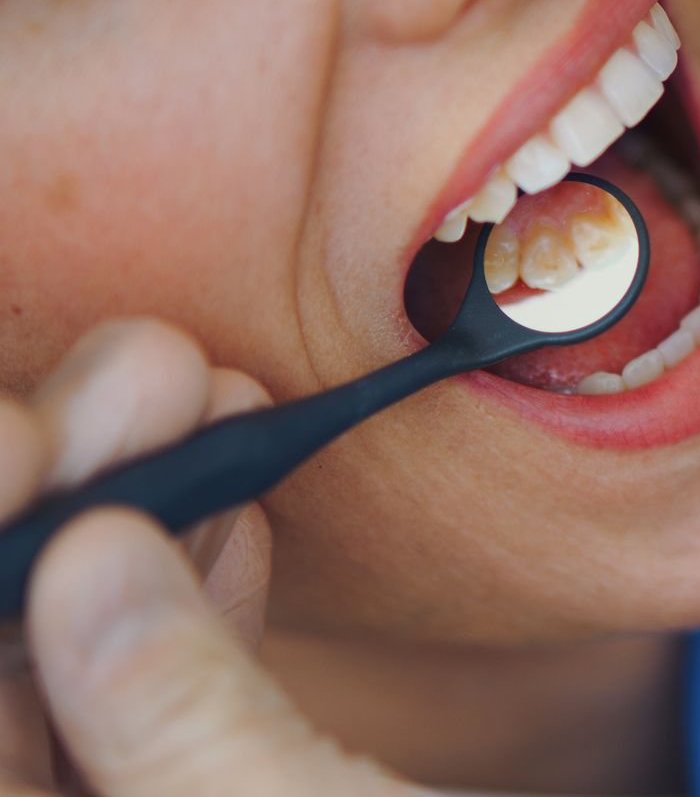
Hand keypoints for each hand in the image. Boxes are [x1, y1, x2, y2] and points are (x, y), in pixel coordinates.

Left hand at [0, 319, 412, 795]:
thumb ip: (178, 715)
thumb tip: (91, 556)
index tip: (27, 436)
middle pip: (6, 631)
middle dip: (63, 491)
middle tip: (141, 376)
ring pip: (85, 647)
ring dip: (146, 508)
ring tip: (207, 393)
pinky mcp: (232, 788)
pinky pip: (174, 679)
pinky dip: (207, 580)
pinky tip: (243, 493)